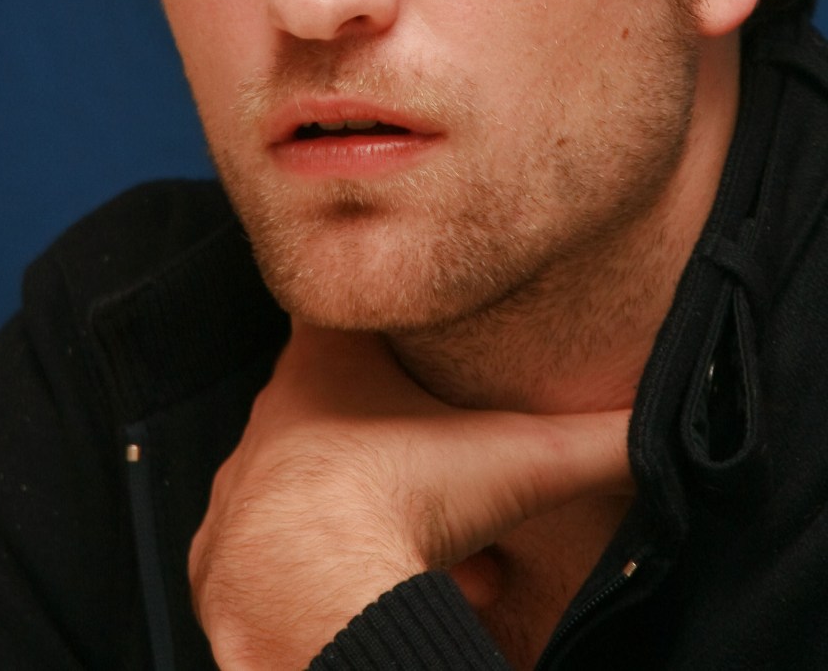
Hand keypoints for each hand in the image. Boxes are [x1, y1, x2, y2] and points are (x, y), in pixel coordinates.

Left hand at [189, 322, 630, 669]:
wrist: (305, 582)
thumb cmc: (400, 496)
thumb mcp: (520, 457)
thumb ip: (599, 440)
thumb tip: (662, 425)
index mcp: (326, 358)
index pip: (343, 307)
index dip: (380, 317)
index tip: (412, 328)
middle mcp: (276, 408)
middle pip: (343, 402)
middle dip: (405, 438)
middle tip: (456, 470)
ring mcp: (246, 477)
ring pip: (324, 481)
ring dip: (380, 507)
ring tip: (445, 549)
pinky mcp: (231, 546)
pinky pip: (296, 546)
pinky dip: (342, 559)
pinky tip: (392, 585)